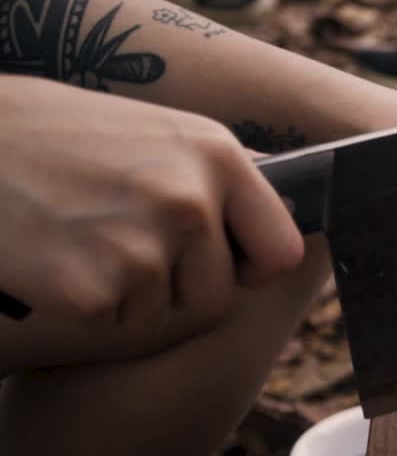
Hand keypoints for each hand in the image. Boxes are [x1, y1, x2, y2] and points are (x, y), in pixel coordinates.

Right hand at [0, 76, 302, 334]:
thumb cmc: (56, 134)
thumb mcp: (155, 132)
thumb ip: (215, 176)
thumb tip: (286, 209)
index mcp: (217, 155)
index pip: (282, 250)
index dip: (252, 267)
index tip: (230, 265)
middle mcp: (190, 200)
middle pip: (216, 295)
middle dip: (176, 287)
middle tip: (118, 242)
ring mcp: (142, 246)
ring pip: (163, 314)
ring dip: (126, 295)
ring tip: (80, 237)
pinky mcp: (93, 290)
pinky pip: (110, 323)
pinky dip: (82, 305)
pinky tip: (51, 257)